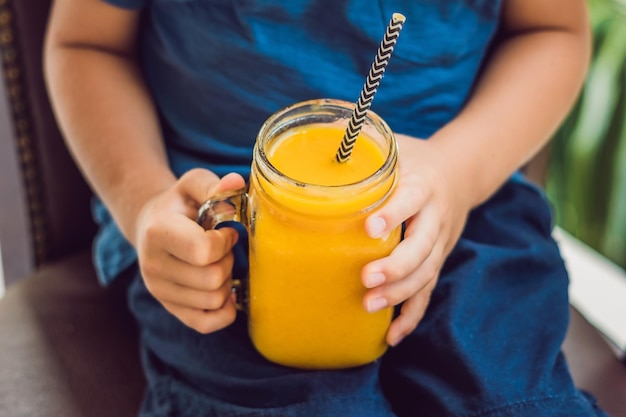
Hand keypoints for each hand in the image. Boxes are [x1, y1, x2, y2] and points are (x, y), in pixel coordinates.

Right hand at [134, 169, 245, 332]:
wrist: (150, 226)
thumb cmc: (179, 204)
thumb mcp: (192, 184)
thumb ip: (213, 185)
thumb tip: (235, 183)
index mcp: (158, 232)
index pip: (204, 251)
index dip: (225, 241)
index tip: (226, 230)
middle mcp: (153, 266)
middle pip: (213, 279)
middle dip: (228, 261)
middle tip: (224, 248)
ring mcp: (160, 291)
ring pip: (214, 301)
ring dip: (227, 282)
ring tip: (218, 263)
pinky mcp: (170, 309)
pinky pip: (206, 324)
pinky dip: (224, 311)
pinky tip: (225, 289)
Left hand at [361, 134, 471, 346]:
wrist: (461, 172)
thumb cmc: (415, 158)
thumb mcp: (394, 143)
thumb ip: (359, 139)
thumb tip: (314, 129)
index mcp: (423, 183)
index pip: (412, 199)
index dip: (394, 213)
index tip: (370, 228)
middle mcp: (435, 216)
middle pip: (422, 246)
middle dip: (396, 266)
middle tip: (365, 279)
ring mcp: (439, 242)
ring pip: (426, 273)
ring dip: (400, 293)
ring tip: (370, 306)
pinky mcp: (437, 260)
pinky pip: (428, 292)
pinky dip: (412, 315)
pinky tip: (392, 335)